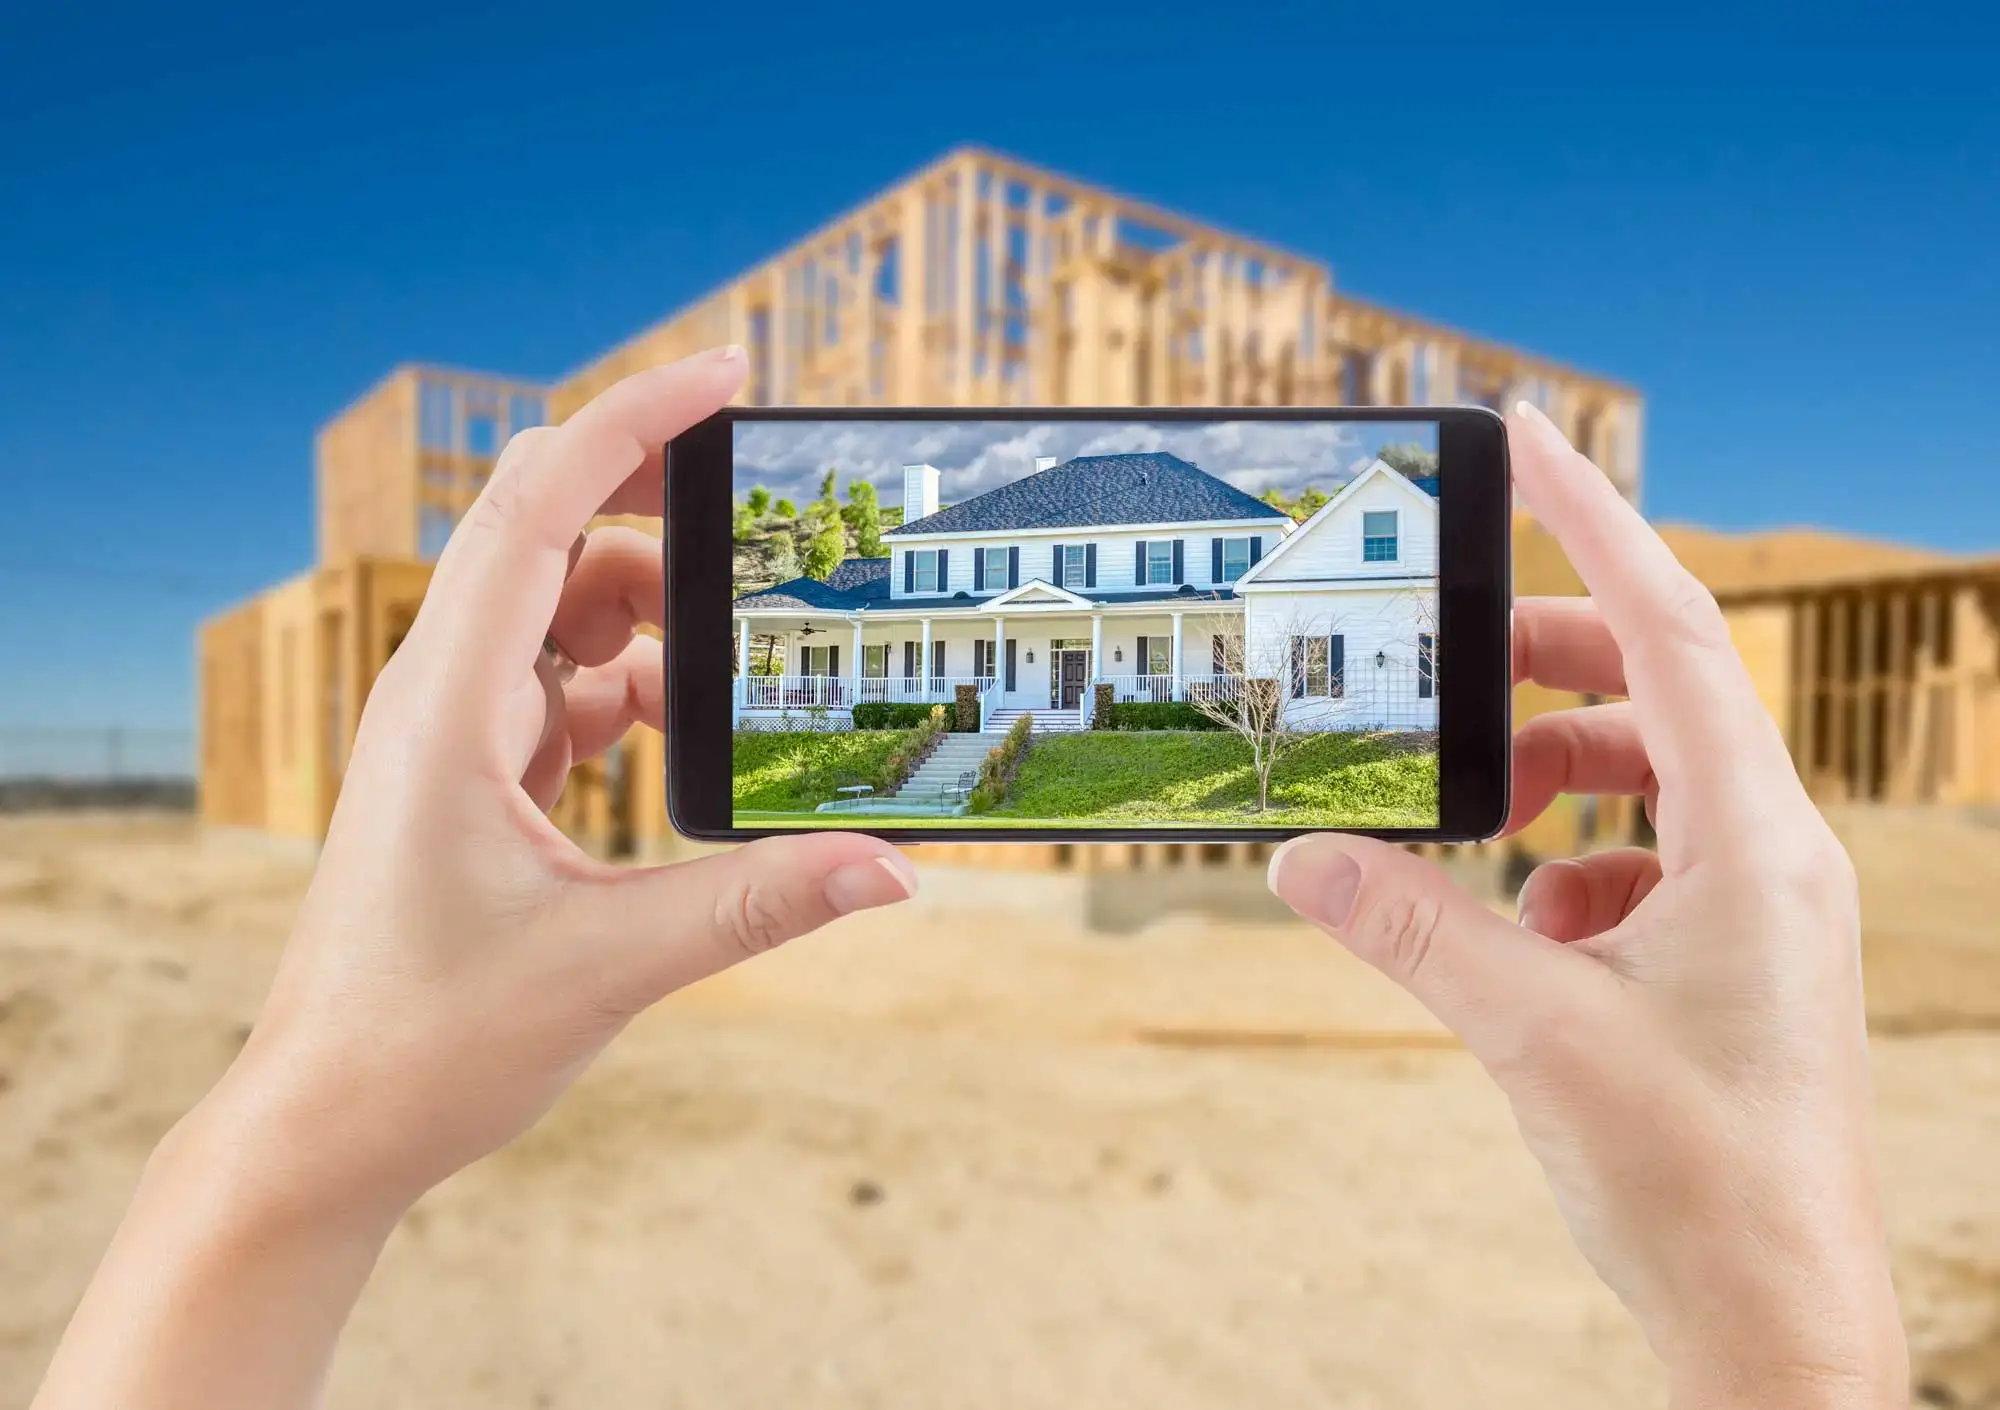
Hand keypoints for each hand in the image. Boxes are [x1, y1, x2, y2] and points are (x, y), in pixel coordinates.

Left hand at [231, 346, 917, 1214]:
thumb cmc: (425, 1042)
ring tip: (738, 671)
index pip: (541, 505)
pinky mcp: (468, 774)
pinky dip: (627, 686)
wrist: (325, 1125)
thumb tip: (894, 869)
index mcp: (449, 703)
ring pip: (560, 611)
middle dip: (664, 516)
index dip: (635, 421)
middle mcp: (439, 693)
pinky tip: (677, 740)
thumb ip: (759, 904)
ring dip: (651, 622)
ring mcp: (450, 731)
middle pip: (553, 534)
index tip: (730, 374)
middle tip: (770, 534)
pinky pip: (558, 683)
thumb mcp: (611, 965)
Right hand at [1268, 403, 1906, 1408]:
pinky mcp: (1737, 961)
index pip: (1669, 628)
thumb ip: (1411, 930)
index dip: (1592, 520)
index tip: (1522, 436)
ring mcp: (1762, 911)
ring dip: (1553, 778)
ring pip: (1650, 780)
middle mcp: (1774, 856)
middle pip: (1656, 692)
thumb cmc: (1698, 1183)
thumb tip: (1303, 859)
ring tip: (1476, 817)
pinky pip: (1647, 861)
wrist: (1777, 1324)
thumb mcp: (1530, 1034)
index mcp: (1755, 841)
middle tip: (1450, 661)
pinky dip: (1571, 864)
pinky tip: (1526, 931)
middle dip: (1545, 664)